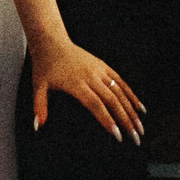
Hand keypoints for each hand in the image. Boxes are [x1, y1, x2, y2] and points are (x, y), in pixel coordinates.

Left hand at [30, 40, 144, 143]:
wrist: (52, 41)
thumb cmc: (45, 65)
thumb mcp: (38, 86)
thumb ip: (39, 106)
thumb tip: (38, 125)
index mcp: (76, 84)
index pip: (96, 105)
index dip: (108, 120)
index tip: (118, 136)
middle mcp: (91, 77)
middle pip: (113, 101)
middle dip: (126, 121)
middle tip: (135, 139)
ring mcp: (99, 70)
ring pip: (120, 92)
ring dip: (132, 111)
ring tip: (140, 128)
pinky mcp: (103, 66)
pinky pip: (121, 82)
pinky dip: (131, 95)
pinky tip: (140, 108)